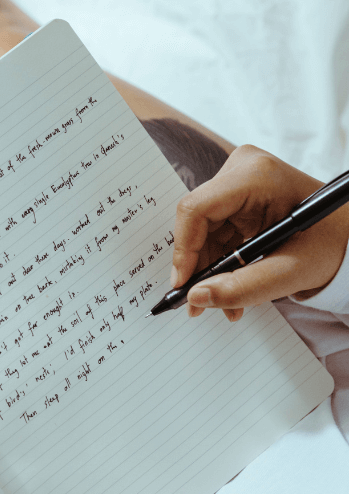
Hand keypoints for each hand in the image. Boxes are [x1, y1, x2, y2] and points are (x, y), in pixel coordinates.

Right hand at [172, 144, 348, 320]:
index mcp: (256, 177)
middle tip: (200, 302)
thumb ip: (243, 288)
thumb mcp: (291, 272)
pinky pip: (212, 230)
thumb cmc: (331, 244)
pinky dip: (218, 261)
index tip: (184, 286)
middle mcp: (242, 170)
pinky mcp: (236, 193)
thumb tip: (196, 298)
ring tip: (224, 302)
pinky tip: (230, 283)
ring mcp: (237, 180)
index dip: (184, 250)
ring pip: (201, 230)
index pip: (196, 210)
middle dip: (198, 266)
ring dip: (208, 269)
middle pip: (196, 222)